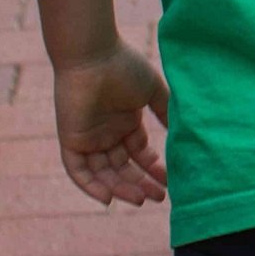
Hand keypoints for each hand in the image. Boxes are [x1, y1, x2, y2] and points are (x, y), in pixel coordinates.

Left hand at [53, 40, 169, 205]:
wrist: (94, 56)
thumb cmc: (124, 67)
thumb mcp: (152, 90)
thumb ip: (165, 111)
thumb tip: (182, 132)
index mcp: (126, 122)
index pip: (140, 153)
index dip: (154, 168)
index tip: (171, 179)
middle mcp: (108, 134)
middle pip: (124, 168)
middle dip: (141, 183)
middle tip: (159, 197)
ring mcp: (90, 139)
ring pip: (105, 174)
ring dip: (121, 188)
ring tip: (141, 199)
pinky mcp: (72, 141)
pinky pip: (79, 171)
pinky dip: (92, 186)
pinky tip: (109, 198)